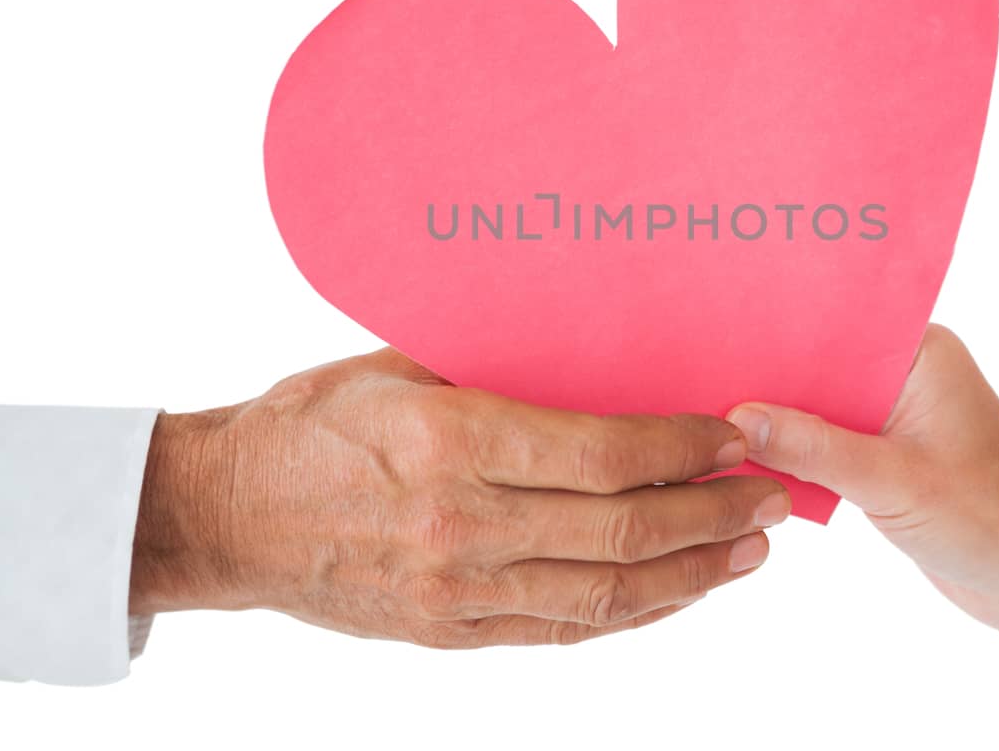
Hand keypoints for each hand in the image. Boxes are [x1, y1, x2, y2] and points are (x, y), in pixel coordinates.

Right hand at [130, 347, 788, 646]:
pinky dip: (632, 614)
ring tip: (751, 551)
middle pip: (622, 529)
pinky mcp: (449, 633)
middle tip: (772, 495)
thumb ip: (494, 370)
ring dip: (692, 573)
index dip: (682, 447)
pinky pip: (563, 630)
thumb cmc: (308, 423)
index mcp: (450, 439)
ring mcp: (456, 590)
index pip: (602, 453)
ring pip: (606, 594)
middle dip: (712, 512)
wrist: (225, 515)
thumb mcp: (396, 366)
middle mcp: (461, 523)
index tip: (733, 434)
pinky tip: (677, 592)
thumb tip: (597, 364)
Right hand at [728, 325, 998, 646]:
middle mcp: (904, 375)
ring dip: (774, 422)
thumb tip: (736, 419)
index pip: (832, 325)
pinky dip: (794, 456)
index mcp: (918, 352)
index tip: (714, 330)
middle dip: (764, 379)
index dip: (775, 329)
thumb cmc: (993, 519)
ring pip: (816, 408)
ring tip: (705, 420)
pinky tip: (745, 461)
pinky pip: (826, 445)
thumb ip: (813, 448)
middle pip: (816, 364)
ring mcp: (895, 417)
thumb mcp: (893, 481)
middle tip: (693, 378)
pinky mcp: (887, 458)